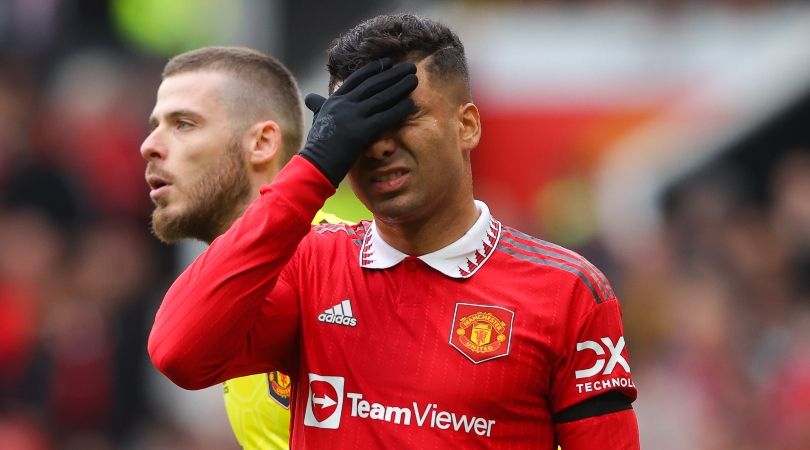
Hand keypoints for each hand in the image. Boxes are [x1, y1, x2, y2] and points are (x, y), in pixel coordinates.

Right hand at [299, 58, 416, 185]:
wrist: (316, 164)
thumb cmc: (317, 145)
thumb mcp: (317, 119)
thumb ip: (318, 106)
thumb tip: (310, 98)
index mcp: (335, 100)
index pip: (357, 79)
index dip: (374, 69)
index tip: (388, 62)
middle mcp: (344, 104)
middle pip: (373, 84)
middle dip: (393, 74)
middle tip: (409, 67)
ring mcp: (353, 116)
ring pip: (381, 97)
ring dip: (400, 87)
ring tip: (414, 79)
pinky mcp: (361, 131)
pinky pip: (385, 117)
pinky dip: (400, 109)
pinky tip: (411, 104)